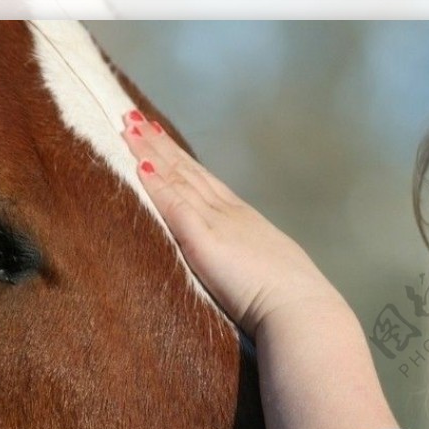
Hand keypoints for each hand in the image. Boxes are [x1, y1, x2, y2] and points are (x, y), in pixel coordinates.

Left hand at [121, 110, 344, 337]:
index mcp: (245, 222)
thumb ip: (251, 264)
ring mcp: (218, 225)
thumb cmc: (289, 304)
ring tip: (128, 127)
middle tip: (134, 118)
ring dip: (151, 153)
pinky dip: (156, 184)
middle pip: (188, 172)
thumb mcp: (269, 274)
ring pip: (178, 180)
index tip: (160, 136)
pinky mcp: (204, 242)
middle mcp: (230, 215)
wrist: (300, 311)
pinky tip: (138, 165)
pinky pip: (175, 205)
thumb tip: (248, 268)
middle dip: (160, 145)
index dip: (181, 160)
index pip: (205, 183)